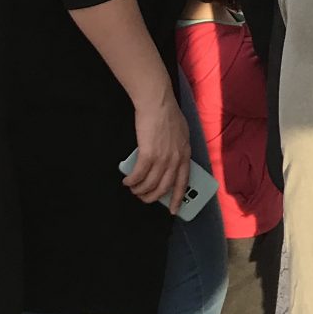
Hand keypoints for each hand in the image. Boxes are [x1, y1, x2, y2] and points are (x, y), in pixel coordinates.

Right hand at [124, 87, 189, 207]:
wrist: (158, 103)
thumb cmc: (168, 114)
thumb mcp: (181, 133)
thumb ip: (178, 148)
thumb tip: (172, 160)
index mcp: (185, 153)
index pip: (184, 181)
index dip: (177, 198)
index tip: (173, 210)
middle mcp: (176, 158)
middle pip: (164, 187)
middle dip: (152, 197)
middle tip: (143, 198)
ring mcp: (163, 157)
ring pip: (150, 184)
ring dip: (140, 190)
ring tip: (133, 189)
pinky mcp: (149, 154)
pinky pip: (139, 175)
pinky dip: (132, 181)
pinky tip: (127, 181)